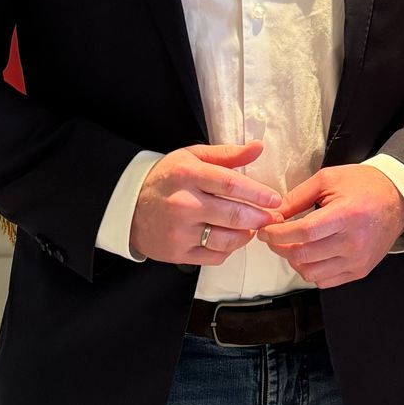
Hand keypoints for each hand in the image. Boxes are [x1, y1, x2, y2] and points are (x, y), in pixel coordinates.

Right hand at [128, 140, 280, 266]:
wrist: (128, 206)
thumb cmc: (166, 178)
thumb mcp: (192, 157)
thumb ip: (227, 154)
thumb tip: (258, 148)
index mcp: (187, 174)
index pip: (230, 184)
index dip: (258, 193)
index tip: (275, 199)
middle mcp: (183, 204)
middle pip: (233, 215)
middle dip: (260, 217)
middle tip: (273, 217)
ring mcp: (179, 232)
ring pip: (227, 240)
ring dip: (247, 235)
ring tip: (253, 227)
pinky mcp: (177, 253)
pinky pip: (215, 256)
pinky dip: (229, 249)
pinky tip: (232, 239)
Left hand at [261, 164, 403, 288]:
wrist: (397, 199)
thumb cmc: (363, 185)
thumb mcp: (328, 179)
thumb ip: (297, 197)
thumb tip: (273, 214)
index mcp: (346, 215)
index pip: (303, 232)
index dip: (278, 234)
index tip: (265, 230)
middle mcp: (353, 242)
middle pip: (303, 254)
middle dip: (279, 247)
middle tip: (272, 237)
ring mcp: (357, 260)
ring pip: (311, 273)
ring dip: (293, 261)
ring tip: (292, 245)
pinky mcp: (360, 271)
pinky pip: (325, 282)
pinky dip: (311, 271)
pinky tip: (310, 255)